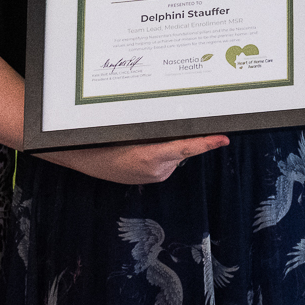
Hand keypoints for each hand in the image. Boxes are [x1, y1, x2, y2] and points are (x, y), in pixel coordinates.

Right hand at [40, 134, 228, 183]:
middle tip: (161, 124)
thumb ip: (154, 132)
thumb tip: (173, 127)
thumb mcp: (128, 131)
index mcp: (151, 157)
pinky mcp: (147, 180)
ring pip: (170, 154)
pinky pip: (161, 162)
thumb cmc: (101, 140)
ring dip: (163, 144)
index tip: (223, 138)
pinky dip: (156, 153)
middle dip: (177, 136)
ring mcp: (152, 177)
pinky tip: (136, 149)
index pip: (186, 148)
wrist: (80, 157)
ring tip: (138, 139)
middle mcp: (156, 170)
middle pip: (180, 148)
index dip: (206, 143)